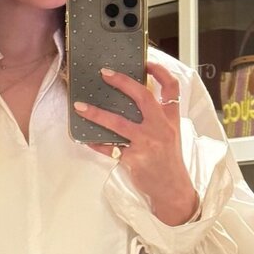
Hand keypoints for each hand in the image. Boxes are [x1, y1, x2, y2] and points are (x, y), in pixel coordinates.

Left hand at [73, 60, 197, 225]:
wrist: (173, 190)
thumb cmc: (169, 162)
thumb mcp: (171, 135)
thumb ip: (158, 118)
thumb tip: (136, 100)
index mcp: (171, 120)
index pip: (171, 88)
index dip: (159, 72)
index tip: (146, 62)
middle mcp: (160, 128)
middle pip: (143, 97)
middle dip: (123, 82)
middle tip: (104, 73)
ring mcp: (147, 143)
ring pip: (118, 123)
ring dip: (97, 113)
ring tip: (80, 106)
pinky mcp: (134, 159)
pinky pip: (109, 148)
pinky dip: (95, 143)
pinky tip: (84, 139)